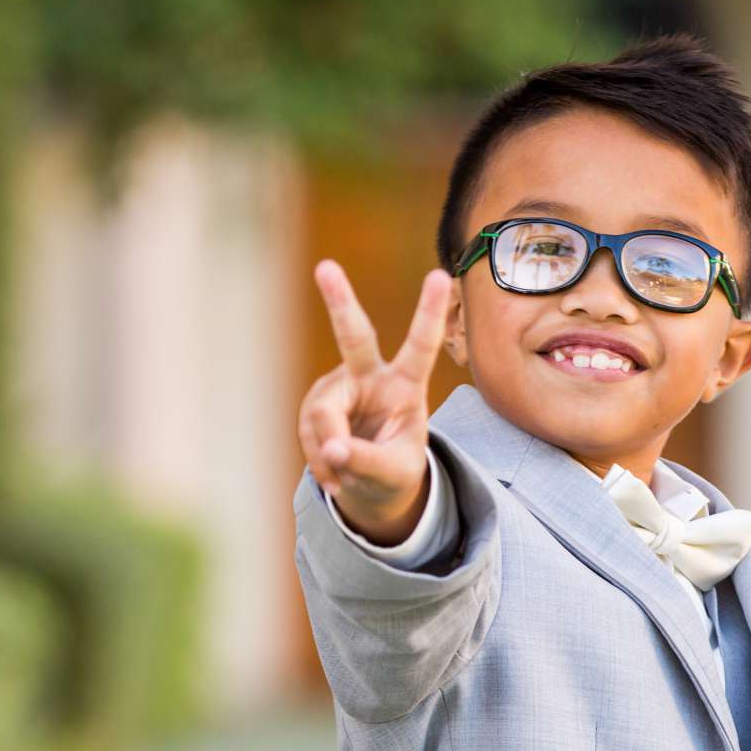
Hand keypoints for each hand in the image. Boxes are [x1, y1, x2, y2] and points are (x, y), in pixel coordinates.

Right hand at [299, 259, 454, 546]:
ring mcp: (338, 388)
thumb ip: (369, 462)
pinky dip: (320, 462)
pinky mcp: (316, 405)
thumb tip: (333, 450)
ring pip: (323, 414)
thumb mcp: (395, 473)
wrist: (370, 482)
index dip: (430, 312)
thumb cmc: (394, 469)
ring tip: (345, 478)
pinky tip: (333, 474)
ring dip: (331, 454)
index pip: (421, 346)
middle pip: (354, 337)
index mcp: (406, 385)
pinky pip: (310, 433)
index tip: (440, 275)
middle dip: (339, 302)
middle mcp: (371, 377)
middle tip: (325, 268)